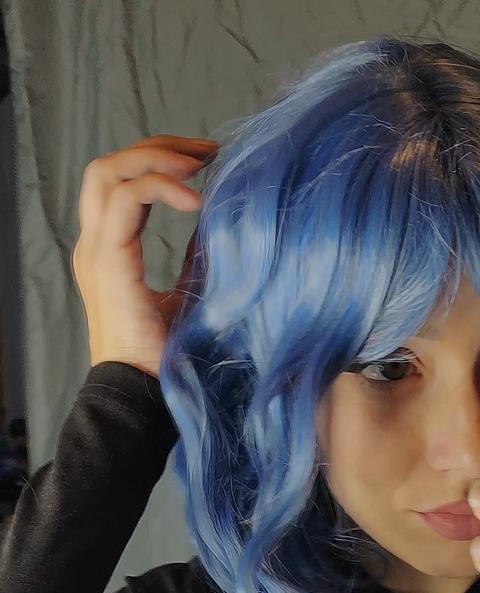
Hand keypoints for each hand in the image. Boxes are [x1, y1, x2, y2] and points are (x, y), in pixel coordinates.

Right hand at [71, 134, 218, 378]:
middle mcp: (94, 245)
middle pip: (108, 166)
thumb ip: (195, 257)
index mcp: (108, 251)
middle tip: (205, 151)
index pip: (120, 184)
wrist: (142, 391)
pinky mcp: (108, 261)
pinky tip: (196, 199)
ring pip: (108, 172)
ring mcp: (96, 251)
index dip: (159, 162)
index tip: (206, 160)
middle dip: (157, 148)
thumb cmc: (165, 354)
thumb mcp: (188, 293)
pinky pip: (126, 199)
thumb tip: (220, 224)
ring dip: (156, 158)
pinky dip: (161, 187)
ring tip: (200, 163)